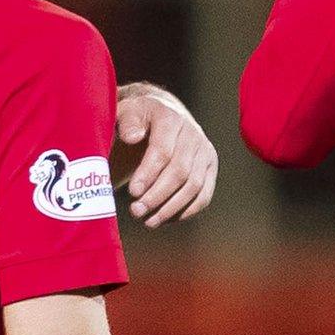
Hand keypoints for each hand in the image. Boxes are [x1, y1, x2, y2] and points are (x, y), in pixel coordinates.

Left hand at [115, 83, 216, 226]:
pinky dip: (185, 212)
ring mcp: (204, 150)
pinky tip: (164, 219)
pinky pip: (203, 196)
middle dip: (157, 196)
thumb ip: (126, 122)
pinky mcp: (211, 167)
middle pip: (180, 171)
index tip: (132, 192)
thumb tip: (133, 137)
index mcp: (169, 117)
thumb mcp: (124, 113)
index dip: (148, 174)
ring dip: (171, 208)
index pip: (162, 150)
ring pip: (194, 186)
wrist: (159, 116)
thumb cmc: (135, 120)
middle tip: (136, 212)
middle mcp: (192, 133)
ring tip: (148, 221)